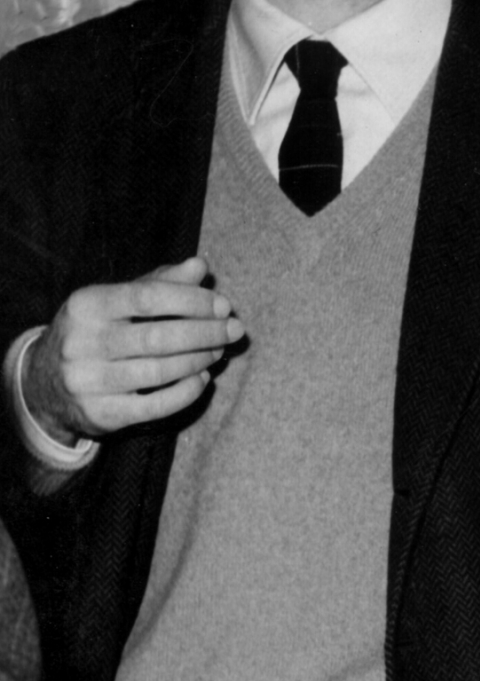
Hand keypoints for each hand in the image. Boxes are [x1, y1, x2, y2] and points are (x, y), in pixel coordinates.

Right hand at [22, 257, 242, 444]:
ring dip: (199, 360)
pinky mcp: (100, 415)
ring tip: (219, 351)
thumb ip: (159, 282)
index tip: (223, 305)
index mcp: (87, 305)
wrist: (43, 384)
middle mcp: (82, 343)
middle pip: (157, 336)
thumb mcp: (117, 300)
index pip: (148, 297)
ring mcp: (88, 382)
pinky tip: (202, 378)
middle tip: (234, 330)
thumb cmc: (96, 330)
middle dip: (205, 332)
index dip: (192, 300)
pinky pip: (154, 406)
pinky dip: (185, 391)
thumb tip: (199, 266)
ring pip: (159, 371)